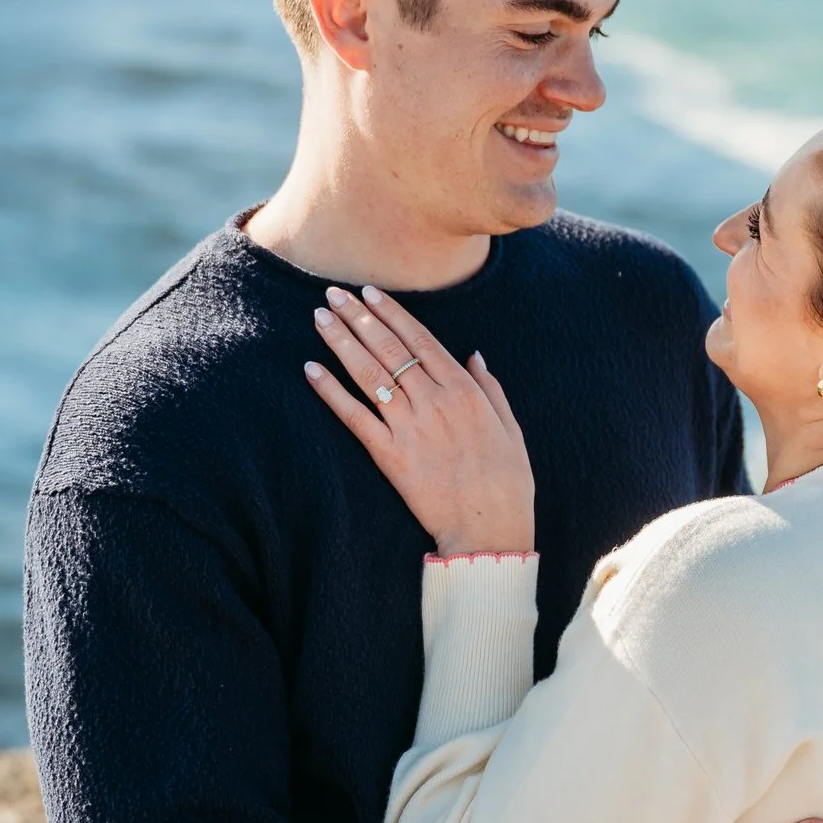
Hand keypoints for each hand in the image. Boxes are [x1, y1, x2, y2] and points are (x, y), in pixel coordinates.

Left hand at [302, 285, 535, 556]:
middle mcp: (434, 402)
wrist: (490, 530)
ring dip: (342, 342)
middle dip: (359, 317)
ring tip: (320, 317)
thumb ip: (491, 387)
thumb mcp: (511, 427)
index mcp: (465, 391)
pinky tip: (311, 369)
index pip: (420, 339)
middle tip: (332, 293)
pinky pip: (354, 417)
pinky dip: (331, 392)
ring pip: (369, 374)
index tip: (369, 293)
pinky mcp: (389, 456)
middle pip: (389, 349)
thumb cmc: (508, 482)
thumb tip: (473, 354)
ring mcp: (409, 428)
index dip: (391, 314)